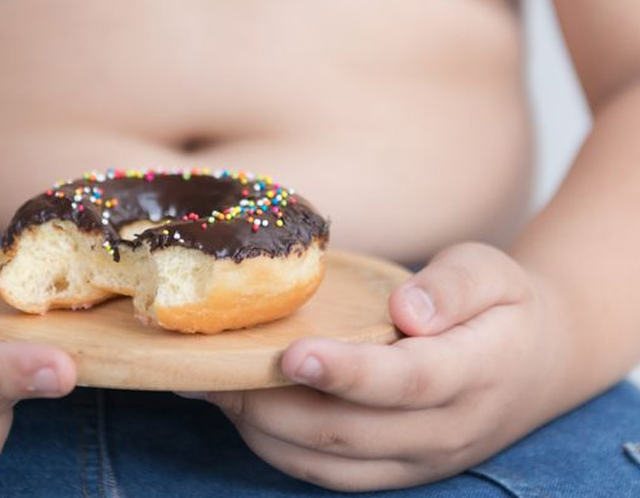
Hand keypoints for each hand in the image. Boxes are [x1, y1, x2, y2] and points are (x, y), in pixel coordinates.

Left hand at [208, 243, 568, 491]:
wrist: (537, 363)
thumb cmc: (503, 306)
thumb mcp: (493, 272)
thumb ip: (454, 286)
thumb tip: (407, 310)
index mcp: (475, 373)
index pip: (405, 383)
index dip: (345, 373)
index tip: (289, 353)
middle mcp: (446, 430)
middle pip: (350, 432)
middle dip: (273, 405)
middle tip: (214, 370)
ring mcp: (421, 460)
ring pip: (330, 464)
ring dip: (264, 432)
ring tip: (211, 390)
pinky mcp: (398, 471)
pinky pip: (332, 475)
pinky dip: (280, 450)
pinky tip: (244, 412)